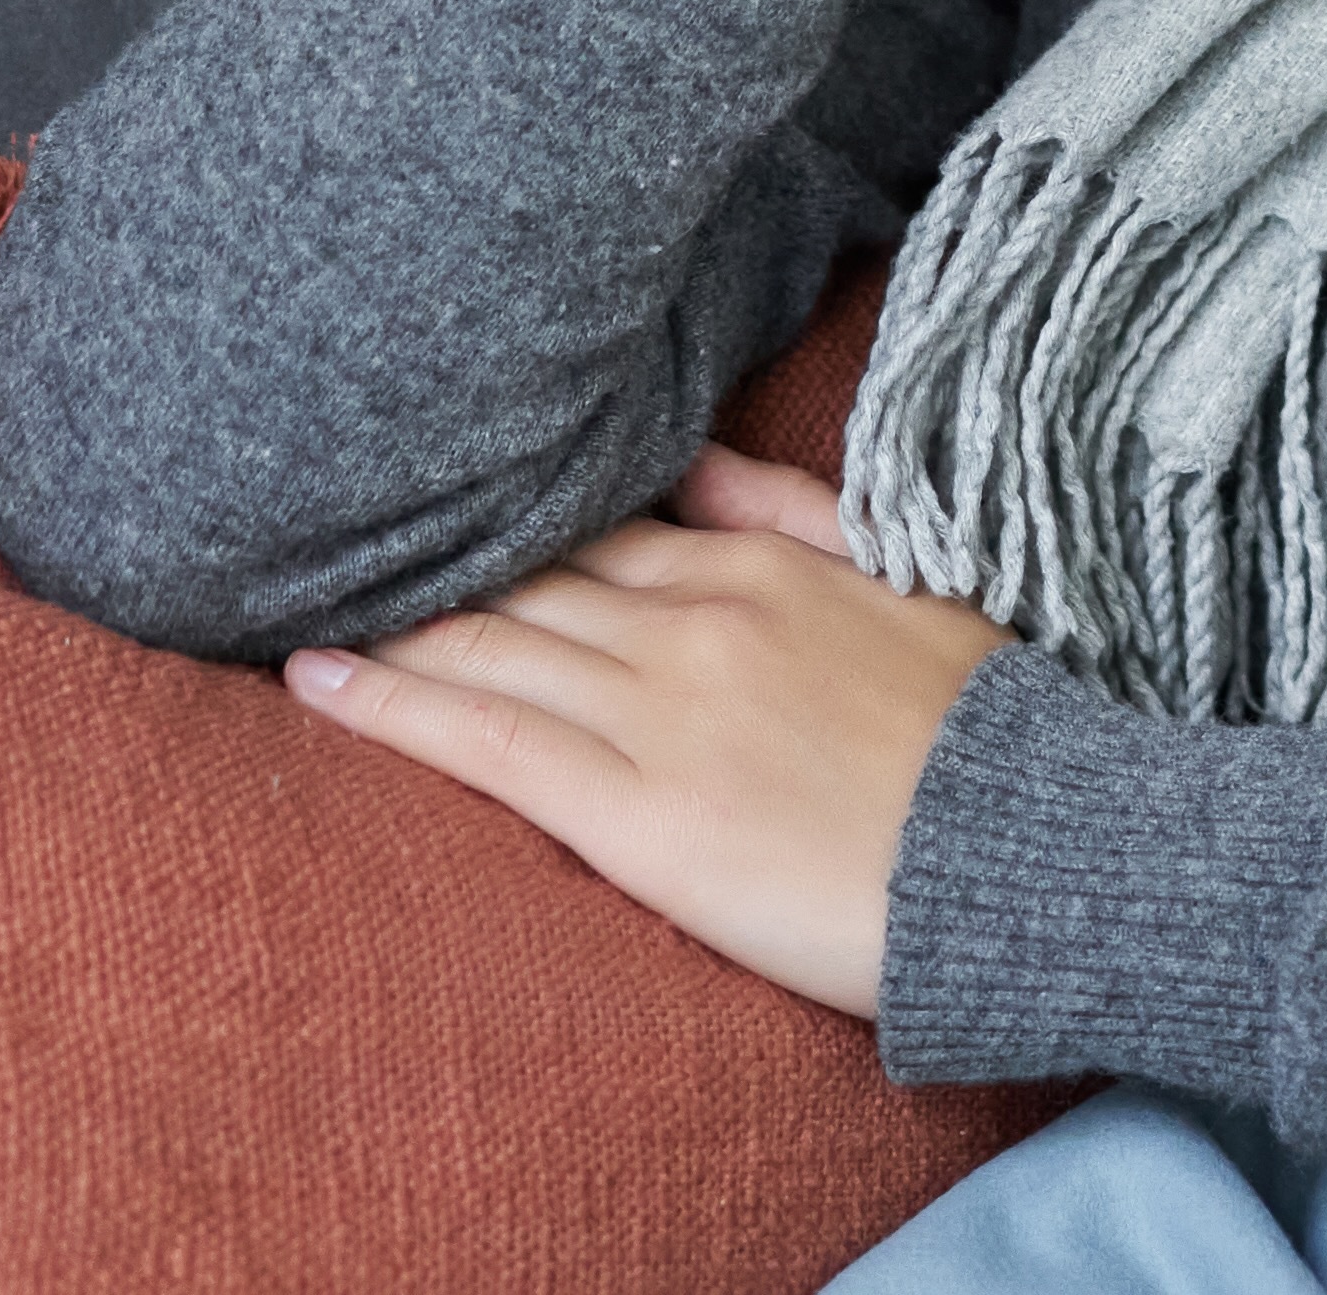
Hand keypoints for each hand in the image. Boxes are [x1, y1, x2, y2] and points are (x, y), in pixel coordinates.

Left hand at [286, 444, 1012, 1018]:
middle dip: (424, 564)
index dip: (506, 527)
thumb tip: (694, 466)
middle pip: (524, 580)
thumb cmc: (989, 741)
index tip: (428, 512)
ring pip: (489, 644)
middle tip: (323, 547)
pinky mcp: (635, 811)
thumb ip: (798, 519)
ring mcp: (659, 712)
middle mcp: (694, 621)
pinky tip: (318, 681)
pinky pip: (487, 739)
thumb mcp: (912, 588)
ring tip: (294, 604)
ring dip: (387, 623)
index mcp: (759, 570)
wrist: (1032, 860)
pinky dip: (392, 704)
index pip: (596, 533)